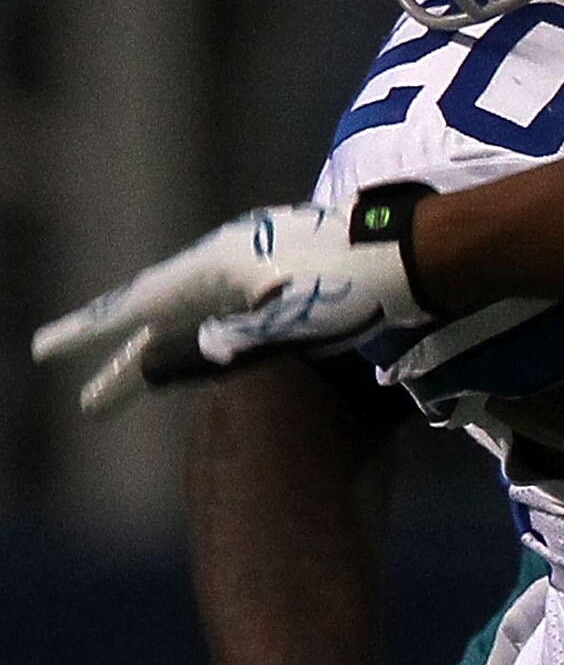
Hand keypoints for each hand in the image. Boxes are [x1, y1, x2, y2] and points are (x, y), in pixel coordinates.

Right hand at [32, 188, 432, 414]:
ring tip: (131, 384)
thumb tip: (153, 365)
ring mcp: (261, 265)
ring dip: (163, 350)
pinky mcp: (290, 275)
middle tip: (90, 407)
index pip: (139, 306)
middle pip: (161, 314)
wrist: (421, 257)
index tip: (42, 353)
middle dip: (123, 361)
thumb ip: (219, 344)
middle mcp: (232, 259)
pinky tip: (204, 357)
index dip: (89, 333)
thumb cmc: (356, 290)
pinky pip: (225, 313)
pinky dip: (202, 339)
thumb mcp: (282, 322)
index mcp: (220, 265)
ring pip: (194, 314)